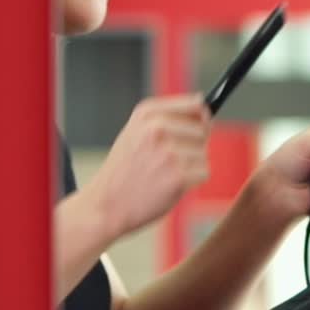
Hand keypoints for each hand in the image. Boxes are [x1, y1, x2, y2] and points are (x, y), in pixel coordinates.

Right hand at [84, 93, 211, 239]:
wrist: (106, 204)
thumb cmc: (124, 169)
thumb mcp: (136, 131)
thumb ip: (166, 117)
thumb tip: (204, 106)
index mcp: (147, 114)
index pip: (195, 105)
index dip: (201, 118)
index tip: (200, 127)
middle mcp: (157, 128)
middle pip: (202, 130)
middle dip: (193, 145)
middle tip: (169, 160)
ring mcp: (168, 152)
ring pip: (203, 153)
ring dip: (191, 165)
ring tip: (165, 172)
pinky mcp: (178, 175)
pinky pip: (203, 172)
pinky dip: (192, 181)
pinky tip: (170, 184)